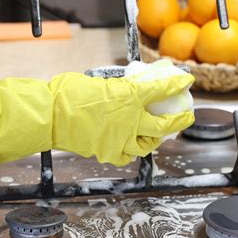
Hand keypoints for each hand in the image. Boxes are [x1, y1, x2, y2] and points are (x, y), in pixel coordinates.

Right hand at [0, 73, 194, 166]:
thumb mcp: (100, 81)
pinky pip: (128, 155)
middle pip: (164, 124)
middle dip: (180, 120)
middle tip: (187, 115)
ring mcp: (121, 139)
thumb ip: (119, 87)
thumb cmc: (70, 93)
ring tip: (160, 133)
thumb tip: (129, 87)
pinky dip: (133, 150)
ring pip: (149, 144)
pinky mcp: (109, 152)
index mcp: (129, 96)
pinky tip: (134, 145)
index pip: (162, 89)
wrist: (50, 115)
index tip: (187, 81)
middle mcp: (130, 120)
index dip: (177, 84)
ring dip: (158, 138)